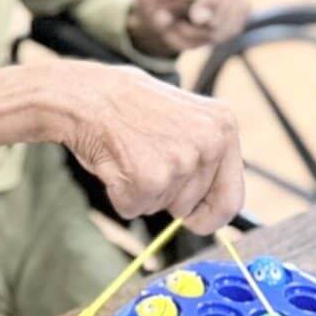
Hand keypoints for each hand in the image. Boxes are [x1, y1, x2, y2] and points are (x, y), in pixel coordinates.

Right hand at [55, 61, 243, 233]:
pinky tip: (113, 162)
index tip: (194, 221)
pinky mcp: (149, 179)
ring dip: (140, 191)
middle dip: (164, 193)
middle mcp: (208, 144)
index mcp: (222, 126)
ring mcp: (180, 162)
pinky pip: (133, 208)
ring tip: (126, 154)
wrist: (83, 95)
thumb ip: (202, 150)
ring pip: (160, 207)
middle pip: (190, 204)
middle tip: (140, 158)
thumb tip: (211, 200)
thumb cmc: (123, 101)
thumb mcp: (180, 114)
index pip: (231, 197)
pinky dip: (118, 194)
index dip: (210, 215)